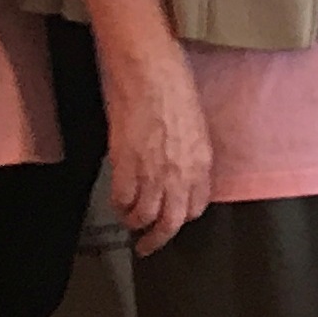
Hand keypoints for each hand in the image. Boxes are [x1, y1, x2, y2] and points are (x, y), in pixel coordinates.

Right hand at [96, 35, 213, 253]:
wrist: (149, 71)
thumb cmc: (172, 85)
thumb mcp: (194, 124)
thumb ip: (188, 153)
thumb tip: (178, 168)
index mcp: (200, 162)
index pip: (196, 206)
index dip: (183, 217)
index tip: (174, 221)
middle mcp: (180, 173)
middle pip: (171, 221)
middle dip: (159, 239)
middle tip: (149, 246)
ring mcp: (152, 171)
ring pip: (145, 216)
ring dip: (136, 223)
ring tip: (130, 223)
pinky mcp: (125, 165)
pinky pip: (122, 198)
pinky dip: (118, 205)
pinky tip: (117, 203)